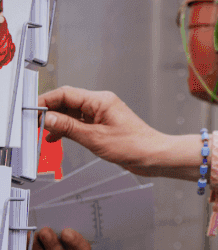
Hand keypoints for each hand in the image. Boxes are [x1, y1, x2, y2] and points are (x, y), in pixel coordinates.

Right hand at [40, 87, 167, 175]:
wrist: (152, 155)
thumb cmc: (133, 145)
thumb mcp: (94, 138)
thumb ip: (68, 127)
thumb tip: (48, 118)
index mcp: (101, 100)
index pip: (66, 94)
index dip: (46, 100)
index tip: (32, 110)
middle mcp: (101, 104)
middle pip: (67, 102)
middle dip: (49, 111)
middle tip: (34, 123)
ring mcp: (102, 114)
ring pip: (72, 113)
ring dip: (57, 122)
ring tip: (42, 132)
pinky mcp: (102, 125)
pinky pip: (79, 122)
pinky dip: (66, 129)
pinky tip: (56, 138)